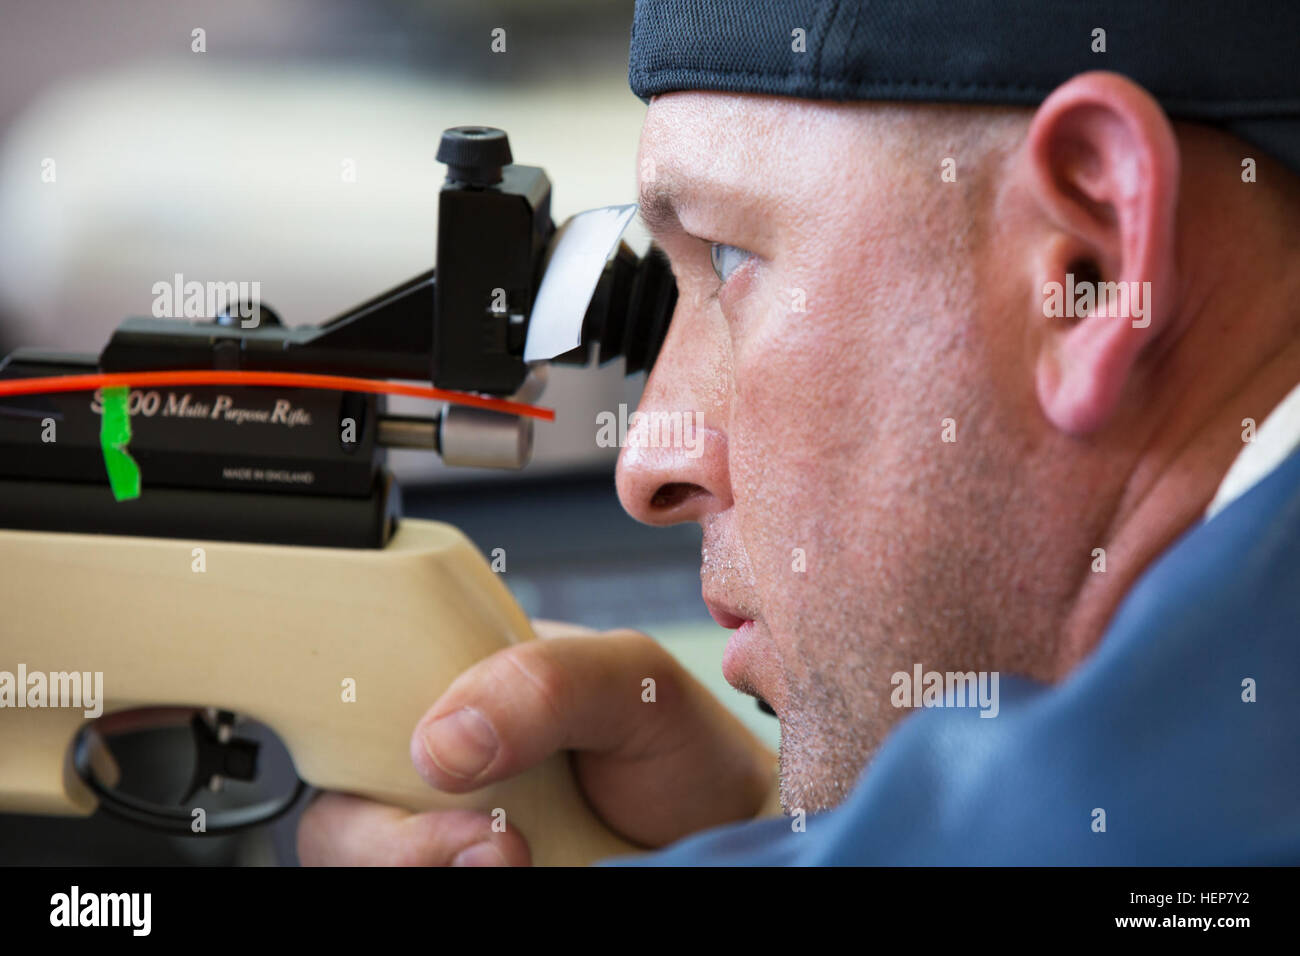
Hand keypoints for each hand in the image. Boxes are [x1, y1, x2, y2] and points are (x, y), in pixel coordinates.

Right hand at [297, 621, 777, 864]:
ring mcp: (442, 830)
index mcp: (459, 681)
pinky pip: (419, 881)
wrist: (725, 837)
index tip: (420, 757)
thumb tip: (439, 742)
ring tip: (510, 855)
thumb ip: (545, 683)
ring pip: (357, 851)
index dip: (354, 728)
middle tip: (488, 839)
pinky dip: (443, 879)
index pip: (354, 697)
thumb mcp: (633, 681)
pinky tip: (508, 869)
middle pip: (340, 800)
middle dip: (384, 832)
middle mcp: (435, 760)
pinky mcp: (463, 871)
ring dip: (415, 864)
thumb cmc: (680, 749)